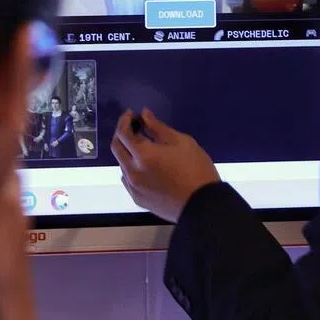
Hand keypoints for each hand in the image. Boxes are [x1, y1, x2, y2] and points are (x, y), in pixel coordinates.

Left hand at [110, 108, 220, 222]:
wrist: (203, 204)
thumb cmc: (196, 169)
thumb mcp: (182, 142)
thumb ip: (159, 128)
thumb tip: (144, 115)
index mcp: (144, 155)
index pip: (123, 133)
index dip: (125, 120)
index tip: (131, 114)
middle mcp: (132, 171)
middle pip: (116, 148)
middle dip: (121, 134)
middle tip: (134, 127)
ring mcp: (133, 187)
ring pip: (121, 164)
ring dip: (127, 152)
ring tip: (142, 147)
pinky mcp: (138, 199)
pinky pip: (127, 179)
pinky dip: (131, 168)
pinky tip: (144, 167)